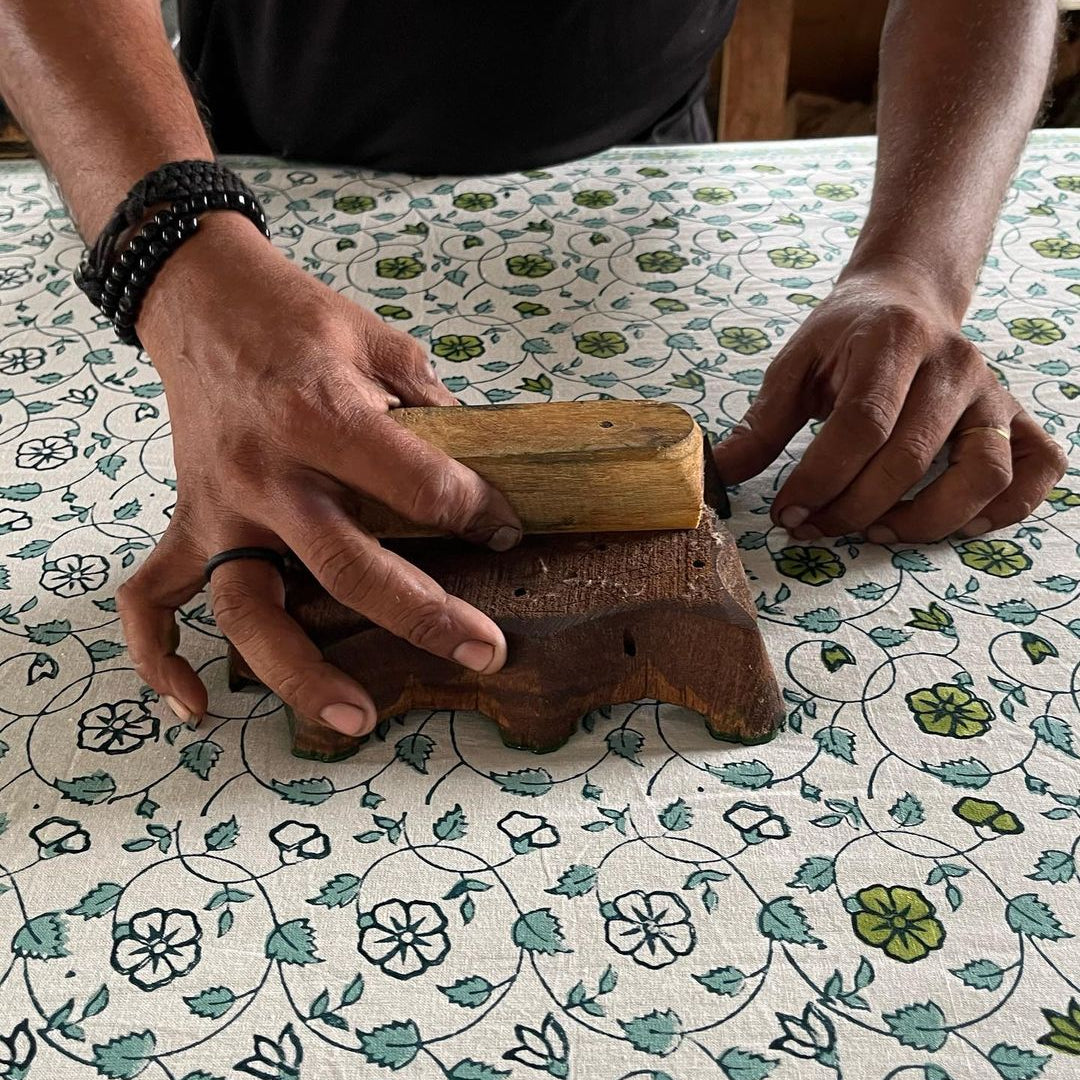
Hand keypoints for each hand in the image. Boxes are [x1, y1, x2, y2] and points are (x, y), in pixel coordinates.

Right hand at [117, 215, 520, 733]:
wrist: (201, 295)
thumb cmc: (300, 320)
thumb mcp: (380, 343)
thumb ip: (432, 409)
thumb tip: (480, 472)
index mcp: (324, 417)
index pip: (421, 488)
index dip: (481, 513)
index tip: (506, 531)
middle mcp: (267, 475)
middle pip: (348, 569)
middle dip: (425, 617)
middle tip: (486, 652)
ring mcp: (218, 508)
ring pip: (250, 610)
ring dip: (301, 674)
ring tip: (358, 720)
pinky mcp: (185, 522)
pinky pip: (153, 600)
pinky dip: (162, 656)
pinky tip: (195, 706)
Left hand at [713, 261, 1066, 543]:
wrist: (905, 297)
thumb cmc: (845, 337)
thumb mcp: (794, 364)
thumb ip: (761, 422)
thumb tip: (719, 475)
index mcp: (894, 340)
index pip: (860, 426)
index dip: (820, 480)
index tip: (787, 514)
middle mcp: (954, 365)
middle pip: (909, 457)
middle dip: (852, 507)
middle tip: (813, 528)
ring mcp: (992, 393)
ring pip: (982, 472)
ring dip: (926, 520)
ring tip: (874, 532)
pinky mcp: (1015, 416)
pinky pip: (1036, 469)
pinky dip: (1005, 509)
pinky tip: (954, 526)